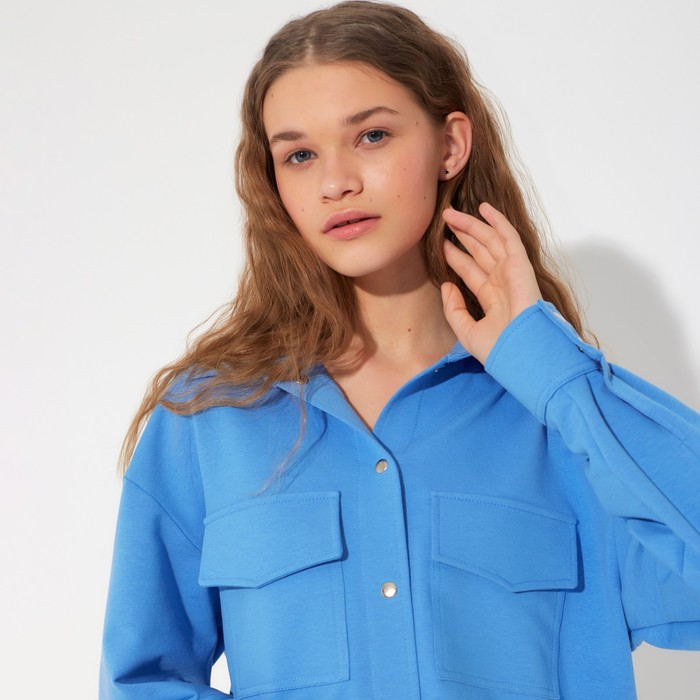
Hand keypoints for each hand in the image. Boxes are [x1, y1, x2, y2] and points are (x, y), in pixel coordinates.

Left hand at [441, 202, 541, 364]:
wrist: (521, 354)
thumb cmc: (499, 349)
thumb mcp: (467, 331)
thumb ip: (453, 309)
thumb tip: (446, 285)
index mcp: (492, 298)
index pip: (470, 270)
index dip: (456, 255)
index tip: (441, 243)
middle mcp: (501, 282)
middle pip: (479, 251)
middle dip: (462, 235)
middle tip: (445, 220)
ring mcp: (511, 272)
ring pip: (489, 241)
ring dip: (472, 225)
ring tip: (451, 213)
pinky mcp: (520, 265)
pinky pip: (508, 238)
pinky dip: (498, 222)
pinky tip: (484, 208)